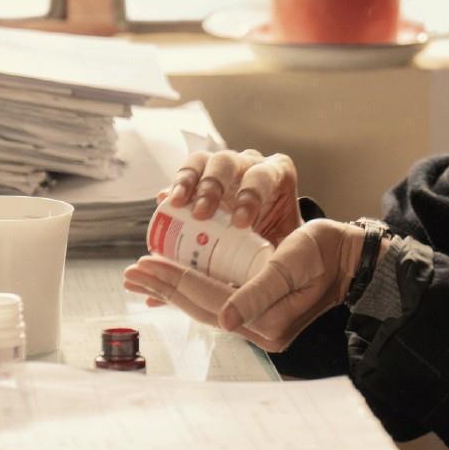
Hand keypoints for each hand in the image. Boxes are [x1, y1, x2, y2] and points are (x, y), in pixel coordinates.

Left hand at [122, 220, 364, 352]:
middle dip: (164, 287)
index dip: (174, 280)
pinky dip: (193, 289)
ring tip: (143, 277)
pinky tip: (175, 282)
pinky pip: (216, 301)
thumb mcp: (289, 266)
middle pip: (199, 306)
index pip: (207, 298)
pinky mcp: (258, 311)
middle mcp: (258, 328)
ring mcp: (257, 322)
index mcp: (264, 322)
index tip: (144, 263)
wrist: (350, 260)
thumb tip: (225, 320)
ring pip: (204, 305)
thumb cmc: (323, 255)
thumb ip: (256, 293)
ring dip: (173, 289)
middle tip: (130, 271)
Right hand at [160, 148, 300, 245]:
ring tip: (175, 203)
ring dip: (187, 181)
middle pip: (227, 162)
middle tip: (202, 213)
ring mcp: (221, 167)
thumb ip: (280, 259)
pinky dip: (173, 188)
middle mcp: (247, 163)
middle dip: (213, 186)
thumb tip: (266, 288)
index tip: (240, 224)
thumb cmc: (279, 238)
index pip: (263, 177)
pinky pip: (184, 175)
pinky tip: (163, 203)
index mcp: (276, 173)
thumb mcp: (286, 245)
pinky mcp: (199, 176)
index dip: (250, 196)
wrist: (266, 234)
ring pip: (201, 162)